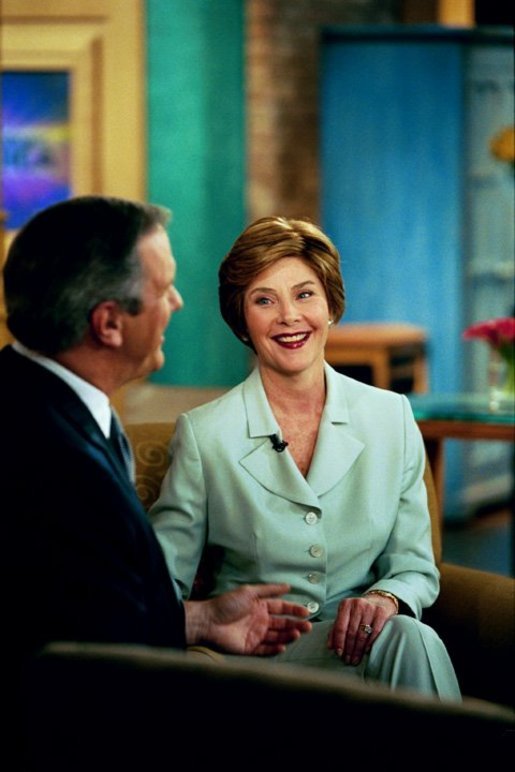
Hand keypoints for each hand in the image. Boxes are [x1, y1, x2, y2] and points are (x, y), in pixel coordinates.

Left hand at [184, 583, 311, 655]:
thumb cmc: (227, 604)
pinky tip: (284, 645)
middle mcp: (260, 620)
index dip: (294, 610)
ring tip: (298, 634)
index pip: (281, 608)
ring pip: (277, 636)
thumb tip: (288, 586)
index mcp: (260, 606)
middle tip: (308, 627)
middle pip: (282, 623)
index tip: (307, 612)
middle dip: (295, 624)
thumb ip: (269, 590)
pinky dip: (275, 648)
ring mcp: (256, 635)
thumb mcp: (249, 592)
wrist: (208, 621)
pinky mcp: (250, 648)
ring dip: (288, 635)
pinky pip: (266, 650)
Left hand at [327, 594, 397, 665]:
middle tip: (348, 660)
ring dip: (358, 650)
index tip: (339, 653)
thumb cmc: (359, 612)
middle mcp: (357, 604)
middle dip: (349, 649)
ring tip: (355, 659)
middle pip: (351, 632)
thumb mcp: (346, 616)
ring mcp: (370, 608)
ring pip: (362, 634)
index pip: (340, 626)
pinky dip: (369, 643)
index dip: (339, 642)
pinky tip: (366, 651)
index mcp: (345, 605)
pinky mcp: (381, 613)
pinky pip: (374, 632)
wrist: (379, 601)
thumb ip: (336, 629)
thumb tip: (330, 646)